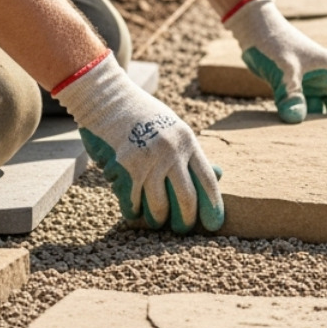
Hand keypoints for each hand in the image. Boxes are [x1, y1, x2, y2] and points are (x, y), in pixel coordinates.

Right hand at [53, 52, 223, 231]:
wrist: (107, 98)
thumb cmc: (141, 116)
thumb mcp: (174, 127)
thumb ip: (193, 154)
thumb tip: (219, 175)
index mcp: (187, 141)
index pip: (207, 181)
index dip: (213, 206)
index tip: (213, 225)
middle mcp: (171, 152)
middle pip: (186, 199)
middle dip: (185, 221)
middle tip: (181, 229)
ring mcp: (147, 161)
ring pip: (158, 207)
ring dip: (157, 220)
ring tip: (156, 221)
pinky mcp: (124, 169)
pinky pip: (132, 203)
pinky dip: (133, 211)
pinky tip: (134, 211)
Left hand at [223, 0, 326, 122]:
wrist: (252, 28)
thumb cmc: (272, 43)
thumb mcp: (284, 71)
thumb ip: (290, 95)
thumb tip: (294, 119)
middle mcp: (321, 76)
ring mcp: (306, 79)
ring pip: (315, 107)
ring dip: (311, 121)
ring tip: (309, 143)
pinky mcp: (291, 82)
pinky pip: (299, 103)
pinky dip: (297, 114)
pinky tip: (291, 130)